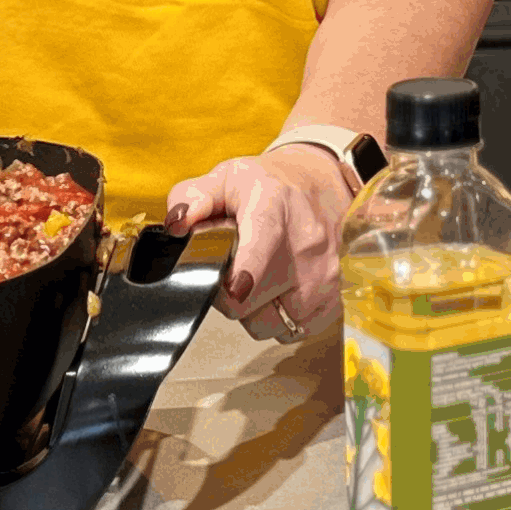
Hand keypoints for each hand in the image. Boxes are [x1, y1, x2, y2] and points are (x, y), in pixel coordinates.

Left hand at [160, 148, 359, 338]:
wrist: (318, 186)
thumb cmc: (265, 187)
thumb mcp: (224, 178)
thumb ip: (191, 198)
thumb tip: (177, 224)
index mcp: (271, 205)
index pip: (263, 241)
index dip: (248, 269)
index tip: (235, 288)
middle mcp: (304, 242)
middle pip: (247, 298)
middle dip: (225, 292)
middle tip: (227, 269)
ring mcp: (322, 273)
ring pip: (267, 323)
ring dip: (252, 310)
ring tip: (255, 279)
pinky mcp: (332, 296)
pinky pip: (293, 331)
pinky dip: (280, 320)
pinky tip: (278, 292)